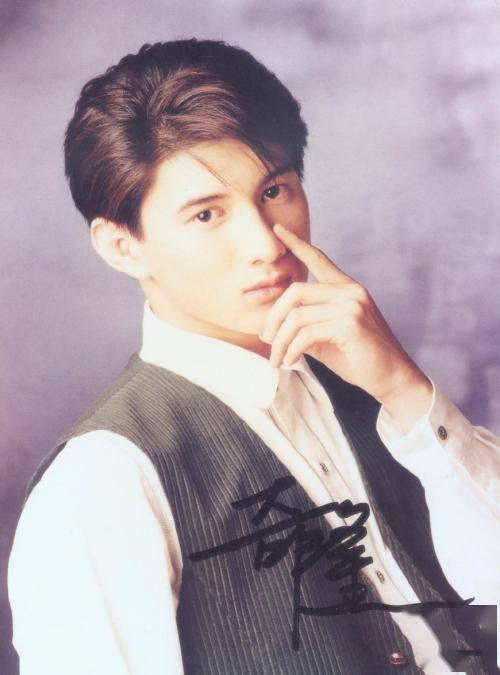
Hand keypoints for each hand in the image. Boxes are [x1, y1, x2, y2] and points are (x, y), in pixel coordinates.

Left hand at [260, 223, 432, 430]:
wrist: (392, 379)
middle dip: (274, 318)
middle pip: (295, 292)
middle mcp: (351, 291)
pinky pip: (306, 333)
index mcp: (347, 290)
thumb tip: (267, 332)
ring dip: (280, 341)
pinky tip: (290, 361)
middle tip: (267, 341)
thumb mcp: (325, 340)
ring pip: (297, 315)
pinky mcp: (351, 324)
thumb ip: (302, 329)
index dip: (297, 243)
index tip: (278, 228)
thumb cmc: (359, 360)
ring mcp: (352, 305)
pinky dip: (292, 350)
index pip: (318, 260)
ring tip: (277, 360)